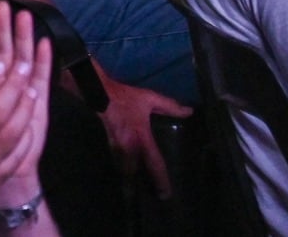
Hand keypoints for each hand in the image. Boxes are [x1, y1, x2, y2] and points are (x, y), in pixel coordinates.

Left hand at [0, 3, 51, 203]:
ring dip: (24, 41)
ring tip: (25, 16)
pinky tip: (45, 44)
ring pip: (21, 65)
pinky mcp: (37, 112)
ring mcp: (19, 101)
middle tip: (4, 6)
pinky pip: (42, 85)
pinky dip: (44, 65)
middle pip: (1, 56)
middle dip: (3, 32)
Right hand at [99, 75, 189, 198]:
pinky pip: (118, 162)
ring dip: (131, 179)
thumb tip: (189, 111)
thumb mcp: (149, 98)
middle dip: (143, 185)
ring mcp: (117, 148)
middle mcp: (128, 148)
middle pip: (134, 174)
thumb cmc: (125, 98)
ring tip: (140, 188)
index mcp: (141, 138)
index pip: (154, 163)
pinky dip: (124, 169)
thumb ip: (170, 106)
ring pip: (125, 170)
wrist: (98, 93)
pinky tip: (128, 170)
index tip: (165, 194)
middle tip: (154, 194)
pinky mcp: (109, 145)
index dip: (160, 180)